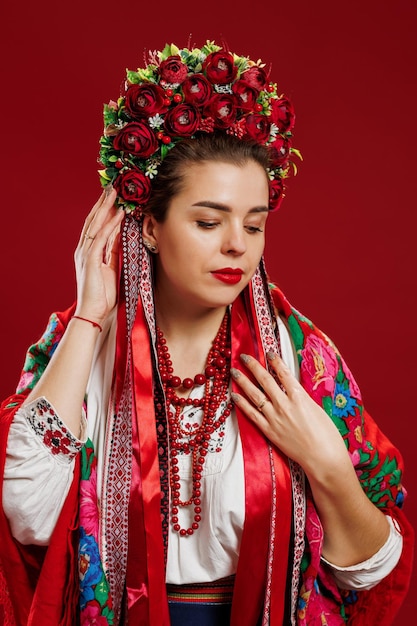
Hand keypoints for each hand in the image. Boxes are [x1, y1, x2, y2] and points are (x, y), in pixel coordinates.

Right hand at [73, 188, 123, 324]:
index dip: (104, 209)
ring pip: (96, 224)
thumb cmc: (104, 296)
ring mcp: (86, 254)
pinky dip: (109, 225)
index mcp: (89, 252)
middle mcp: (85, 249)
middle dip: (104, 202)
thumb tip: (124, 238)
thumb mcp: (113, 270)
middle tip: (114, 186)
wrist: (93, 314)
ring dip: (106, 208)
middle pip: (94, 220)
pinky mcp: (90, 261)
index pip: (97, 225)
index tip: (115, 195)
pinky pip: (100, 238)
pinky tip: (117, 214)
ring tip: (115, 193)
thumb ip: (115, 253)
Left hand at [231, 352, 348, 477]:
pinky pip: (251, 414)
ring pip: (254, 395)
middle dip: (253, 366)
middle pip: (265, 380)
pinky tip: (234, 396)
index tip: (267, 352)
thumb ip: (301, 397)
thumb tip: (290, 388)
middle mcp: (284, 404)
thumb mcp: (316, 408)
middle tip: (243, 356)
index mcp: (299, 396)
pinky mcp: (269, 431)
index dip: (274, 360)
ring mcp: (274, 418)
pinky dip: (242, 404)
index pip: (283, 372)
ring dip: (242, 381)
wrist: (323, 458)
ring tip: (233, 371)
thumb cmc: (327, 434)